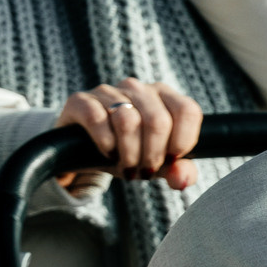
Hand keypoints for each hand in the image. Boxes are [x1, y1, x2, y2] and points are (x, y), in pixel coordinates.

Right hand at [54, 77, 201, 191]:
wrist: (86, 152)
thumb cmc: (132, 153)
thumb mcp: (160, 165)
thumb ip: (181, 171)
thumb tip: (181, 179)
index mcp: (163, 95)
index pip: (186, 110)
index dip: (182, 142)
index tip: (170, 160)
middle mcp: (137, 88)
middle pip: (158, 121)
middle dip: (152, 155)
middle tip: (144, 171)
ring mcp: (107, 91)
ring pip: (128, 121)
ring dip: (129, 154)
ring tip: (126, 167)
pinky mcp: (80, 100)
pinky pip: (97, 119)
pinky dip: (105, 143)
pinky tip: (107, 153)